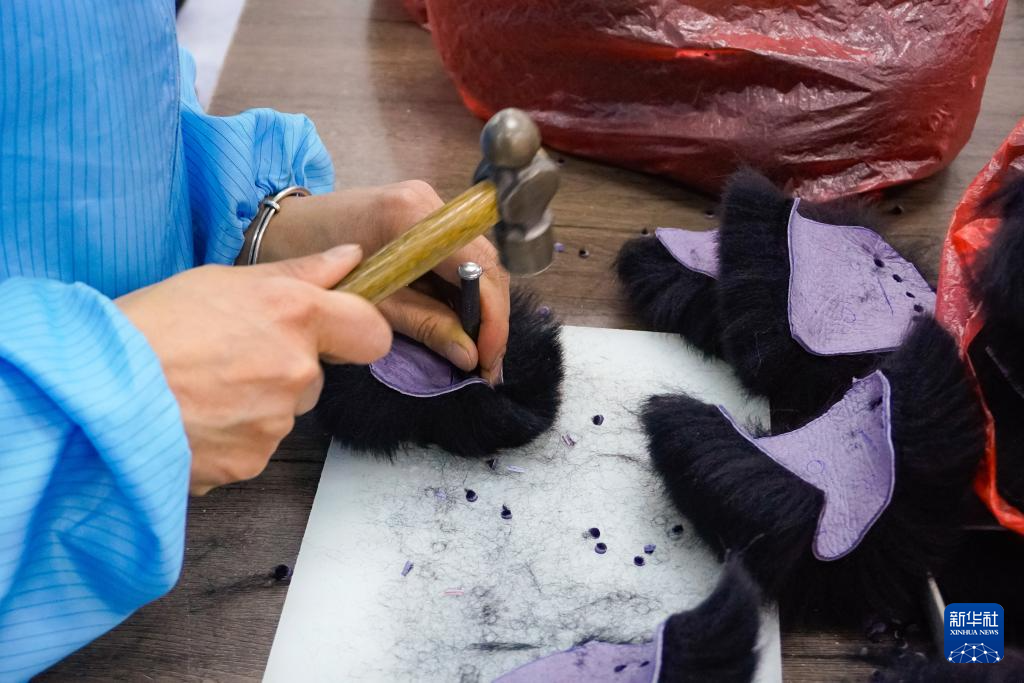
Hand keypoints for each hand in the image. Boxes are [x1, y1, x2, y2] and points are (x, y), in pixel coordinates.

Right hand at [117, 245, 390, 494]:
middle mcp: (297, 371)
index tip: (337, 332)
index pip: (372, 332)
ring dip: (253, 403)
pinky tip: (191, 417)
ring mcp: (276, 422)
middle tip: (227, 357)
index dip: (357, 332)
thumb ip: (299, 273)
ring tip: (198, 387)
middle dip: (284, 368)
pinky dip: (229, 436)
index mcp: (296, 316)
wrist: (95, 391)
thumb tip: (350, 258)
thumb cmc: (151, 325)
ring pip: (281, 412)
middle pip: (314, 376)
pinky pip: (253, 446)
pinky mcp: (252, 462)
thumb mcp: (223, 280)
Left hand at [250, 181, 509, 382]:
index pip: (477, 266)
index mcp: (411, 216)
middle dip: (491, 317)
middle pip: (485, 262)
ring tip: (477, 351)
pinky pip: (458, 257)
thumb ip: (423, 325)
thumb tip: (469, 356)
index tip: (489, 359)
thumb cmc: (308, 264)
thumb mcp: (369, 303)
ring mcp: (428, 204)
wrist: (277, 230)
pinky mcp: (423, 214)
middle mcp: (428, 202)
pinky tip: (461, 324)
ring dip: (481, 308)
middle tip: (487, 364)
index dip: (493, 317)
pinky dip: (463, 293)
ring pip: (477, 261)